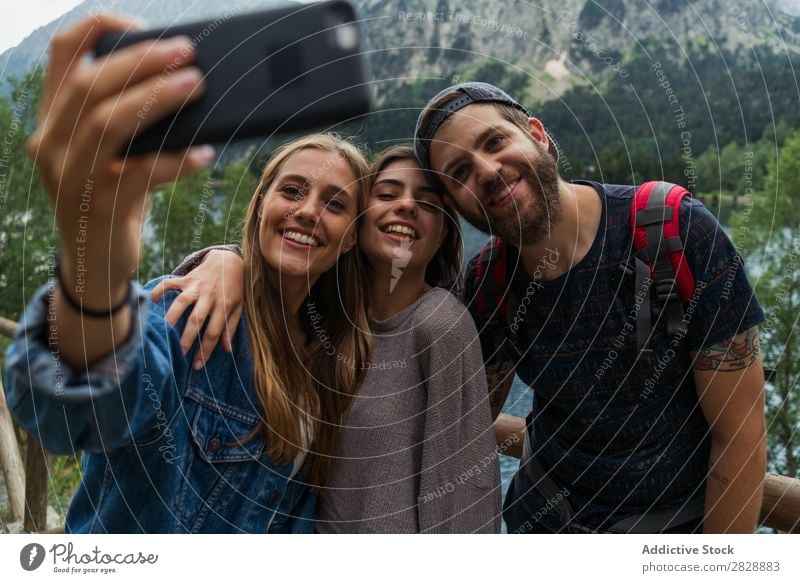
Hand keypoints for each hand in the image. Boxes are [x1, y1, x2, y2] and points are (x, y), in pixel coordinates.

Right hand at [28, 14, 212, 304]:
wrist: (96, 261)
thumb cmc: (113, 195)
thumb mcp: (112, 151)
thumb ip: (129, 118)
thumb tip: (185, 80)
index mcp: (54, 118)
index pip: (62, 54)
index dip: (100, 29)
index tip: (144, 27)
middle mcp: (51, 142)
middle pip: (90, 83)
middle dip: (141, 61)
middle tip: (187, 53)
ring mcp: (70, 176)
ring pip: (107, 123)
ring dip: (156, 99)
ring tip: (196, 85)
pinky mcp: (97, 207)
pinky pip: (139, 175)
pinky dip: (175, 161)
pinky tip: (204, 154)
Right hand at [150, 250, 245, 367]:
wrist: (228, 261)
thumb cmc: (234, 289)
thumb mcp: (238, 308)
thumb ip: (231, 327)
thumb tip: (227, 350)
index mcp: (224, 305)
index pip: (214, 332)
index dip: (206, 350)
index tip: (197, 365)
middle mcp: (210, 296)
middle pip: (197, 319)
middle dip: (187, 338)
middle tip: (179, 354)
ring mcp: (196, 286)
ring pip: (182, 303)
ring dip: (172, 318)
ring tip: (163, 333)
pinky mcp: (186, 278)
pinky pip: (169, 283)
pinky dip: (159, 290)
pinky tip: (152, 302)